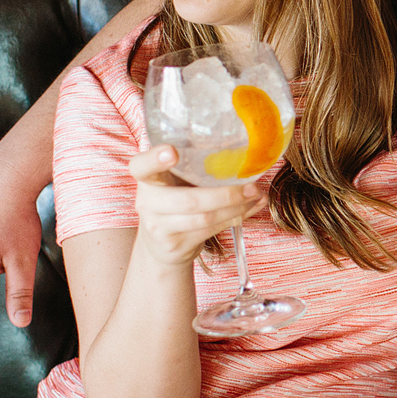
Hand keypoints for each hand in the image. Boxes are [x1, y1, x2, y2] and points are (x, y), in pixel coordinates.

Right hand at [129, 145, 262, 269]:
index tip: (172, 152)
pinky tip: (248, 208)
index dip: (155, 159)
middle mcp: (147, 201)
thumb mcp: (174, 180)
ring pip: (204, 218)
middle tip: (251, 186)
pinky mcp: (174, 244)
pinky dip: (234, 219)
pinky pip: (210, 230)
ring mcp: (158, 226)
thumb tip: (244, 155)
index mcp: (146, 178)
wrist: (160, 245)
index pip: (141, 166)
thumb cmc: (174, 201)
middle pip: (188, 200)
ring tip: (255, 195)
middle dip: (225, 194)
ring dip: (236, 207)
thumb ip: (194, 166)